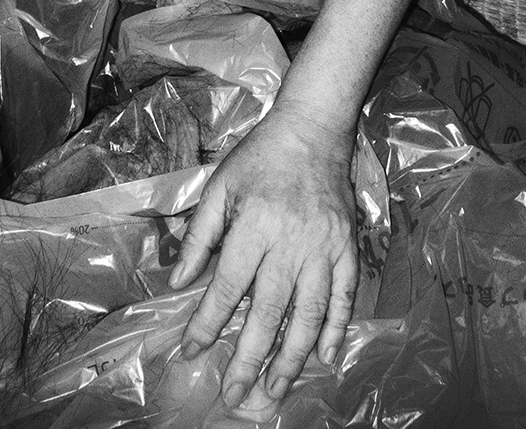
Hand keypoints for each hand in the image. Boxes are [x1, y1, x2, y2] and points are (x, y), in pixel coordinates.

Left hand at [169, 105, 358, 410]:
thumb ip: (199, 236)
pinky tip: (326, 356)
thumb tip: (178, 282)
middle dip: (248, 359)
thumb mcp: (220, 187)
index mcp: (255, 226)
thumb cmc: (260, 158)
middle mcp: (291, 243)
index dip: (207, 324)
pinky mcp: (347, 247)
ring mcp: (324, 247)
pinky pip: (344, 296)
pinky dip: (336, 328)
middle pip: (269, 312)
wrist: (313, 130)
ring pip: (309, 314)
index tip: (190, 352)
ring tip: (274, 391)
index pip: (228, 288)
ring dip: (291, 358)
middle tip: (234, 396)